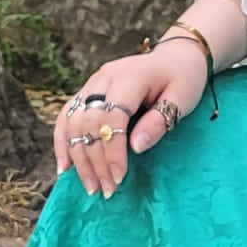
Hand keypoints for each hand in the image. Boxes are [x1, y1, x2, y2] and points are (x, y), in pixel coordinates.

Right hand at [53, 40, 207, 198]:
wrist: (176, 56)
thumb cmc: (183, 79)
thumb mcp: (182, 99)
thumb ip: (159, 121)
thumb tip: (135, 148)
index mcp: (131, 76)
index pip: (112, 117)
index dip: (113, 151)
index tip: (119, 178)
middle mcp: (105, 77)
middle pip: (88, 122)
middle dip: (95, 160)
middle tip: (106, 190)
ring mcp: (93, 82)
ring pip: (73, 122)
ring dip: (78, 157)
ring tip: (90, 186)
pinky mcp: (88, 90)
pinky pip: (66, 116)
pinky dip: (63, 142)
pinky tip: (65, 167)